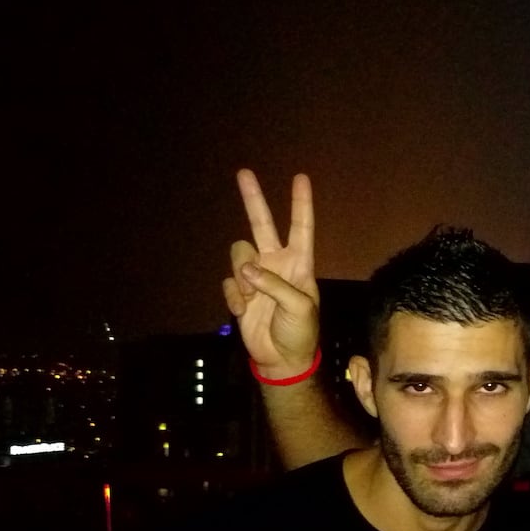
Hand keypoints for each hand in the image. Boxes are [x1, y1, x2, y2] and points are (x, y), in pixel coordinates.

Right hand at [221, 169, 320, 379]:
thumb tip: (247, 270)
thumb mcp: (300, 307)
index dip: (301, 203)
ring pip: (239, 254)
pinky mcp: (239, 291)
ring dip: (242, 275)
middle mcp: (277, 262)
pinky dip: (234, 297)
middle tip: (244, 172)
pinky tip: (245, 312)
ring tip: (251, 296)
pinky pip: (228, 283)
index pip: (301, 227)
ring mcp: (256, 275)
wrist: (281, 358)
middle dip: (253, 199)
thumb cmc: (300, 331)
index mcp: (299, 263)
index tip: (301, 178)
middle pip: (263, 224)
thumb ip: (275, 285)